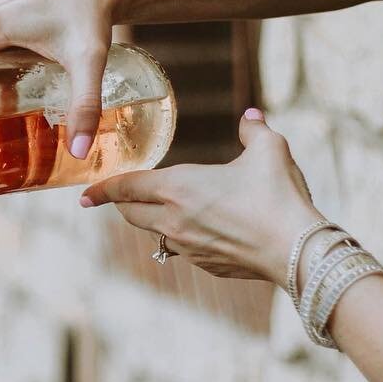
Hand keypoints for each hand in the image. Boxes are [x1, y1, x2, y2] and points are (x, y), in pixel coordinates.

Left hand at [79, 110, 321, 281]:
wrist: (297, 250)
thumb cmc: (279, 197)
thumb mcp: (269, 150)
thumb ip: (253, 131)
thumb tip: (251, 116)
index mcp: (178, 187)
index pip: (125, 187)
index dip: (103, 189)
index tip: (85, 195)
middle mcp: (173, 219)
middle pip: (131, 214)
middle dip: (121, 204)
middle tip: (116, 199)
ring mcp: (188, 246)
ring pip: (154, 233)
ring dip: (150, 221)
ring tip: (156, 211)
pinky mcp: (206, 265)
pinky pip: (181, 250)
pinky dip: (179, 238)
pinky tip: (197, 231)